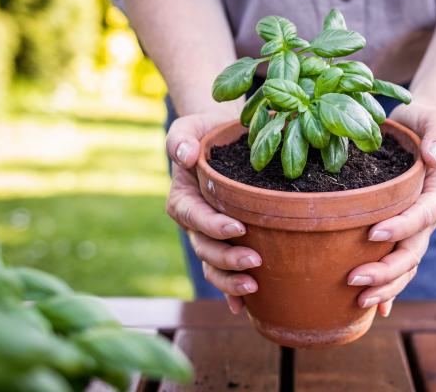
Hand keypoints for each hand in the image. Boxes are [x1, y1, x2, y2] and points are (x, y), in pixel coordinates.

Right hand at [165, 113, 261, 313]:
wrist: (223, 140)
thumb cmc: (206, 132)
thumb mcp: (190, 127)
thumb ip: (181, 140)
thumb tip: (186, 156)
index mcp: (184, 198)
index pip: (194, 217)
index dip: (213, 225)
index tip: (237, 228)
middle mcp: (194, 223)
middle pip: (204, 248)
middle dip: (226, 259)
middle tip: (254, 262)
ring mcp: (209, 237)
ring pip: (213, 266)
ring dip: (229, 281)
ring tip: (254, 287)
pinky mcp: (226, 243)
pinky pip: (224, 272)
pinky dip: (231, 292)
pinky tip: (244, 308)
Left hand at [347, 102, 435, 316]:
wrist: (418, 133)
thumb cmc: (423, 124)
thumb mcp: (433, 119)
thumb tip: (435, 156)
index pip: (422, 216)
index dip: (401, 227)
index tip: (372, 233)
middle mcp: (428, 218)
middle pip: (413, 251)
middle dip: (387, 270)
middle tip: (355, 278)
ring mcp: (415, 231)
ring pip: (405, 266)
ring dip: (385, 286)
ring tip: (359, 300)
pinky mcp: (400, 236)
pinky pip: (396, 266)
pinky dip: (387, 289)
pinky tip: (372, 309)